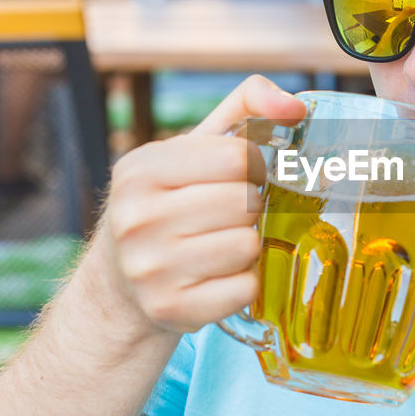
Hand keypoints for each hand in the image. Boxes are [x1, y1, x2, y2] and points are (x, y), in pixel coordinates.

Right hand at [92, 75, 306, 336]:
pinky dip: (244, 282)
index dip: (254, 166)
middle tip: (231, 214)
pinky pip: (245, 288)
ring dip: (248, 245)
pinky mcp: (170, 309)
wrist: (119, 282)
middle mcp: (137, 219)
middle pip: (245, 203)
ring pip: (247, 246)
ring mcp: (150, 269)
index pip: (235, 156)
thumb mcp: (191, 148)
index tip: (243, 176)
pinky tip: (219, 275)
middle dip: (250, 206)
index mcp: (141, 170)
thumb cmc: (169, 202)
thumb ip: (245, 107)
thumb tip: (295, 106)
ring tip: (221, 243)